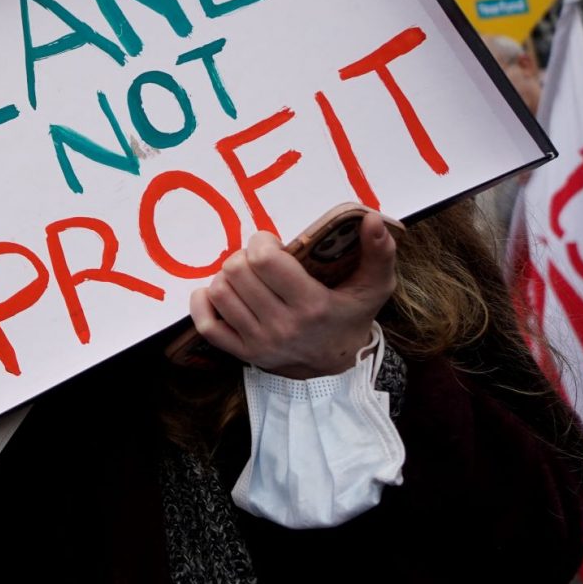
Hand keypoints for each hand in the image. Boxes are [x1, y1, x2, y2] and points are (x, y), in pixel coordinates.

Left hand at [190, 212, 396, 378]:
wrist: (338, 366)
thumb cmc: (351, 316)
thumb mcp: (374, 286)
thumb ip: (379, 252)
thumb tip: (369, 218)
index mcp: (312, 306)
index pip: (264, 260)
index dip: (261, 242)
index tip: (273, 243)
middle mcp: (282, 327)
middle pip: (236, 272)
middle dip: (244, 256)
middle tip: (260, 260)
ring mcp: (259, 343)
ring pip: (219, 292)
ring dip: (227, 276)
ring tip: (247, 277)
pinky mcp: (242, 354)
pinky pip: (206, 324)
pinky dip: (204, 302)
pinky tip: (220, 292)